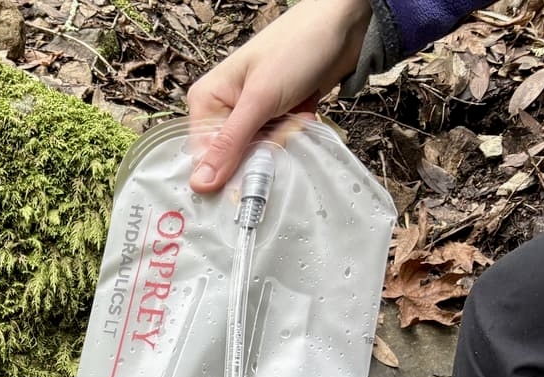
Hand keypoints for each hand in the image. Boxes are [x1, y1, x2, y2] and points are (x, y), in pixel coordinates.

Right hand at [187, 0, 372, 192]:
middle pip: (234, 157)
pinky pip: (279, 143)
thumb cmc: (296, 48)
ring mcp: (252, 112)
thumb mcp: (260, 99)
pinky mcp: (275, 115)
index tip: (252, 172)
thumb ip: (230, 144)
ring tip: (297, 113)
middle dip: (264, 148)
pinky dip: (295, 133)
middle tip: (283, 126)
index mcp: (207, 100)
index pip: (204, 156)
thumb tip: (199, 185)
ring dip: (285, 139)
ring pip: (260, 152)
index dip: (227, 170)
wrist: (344, 23)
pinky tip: (304, 112)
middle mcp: (225, 108)